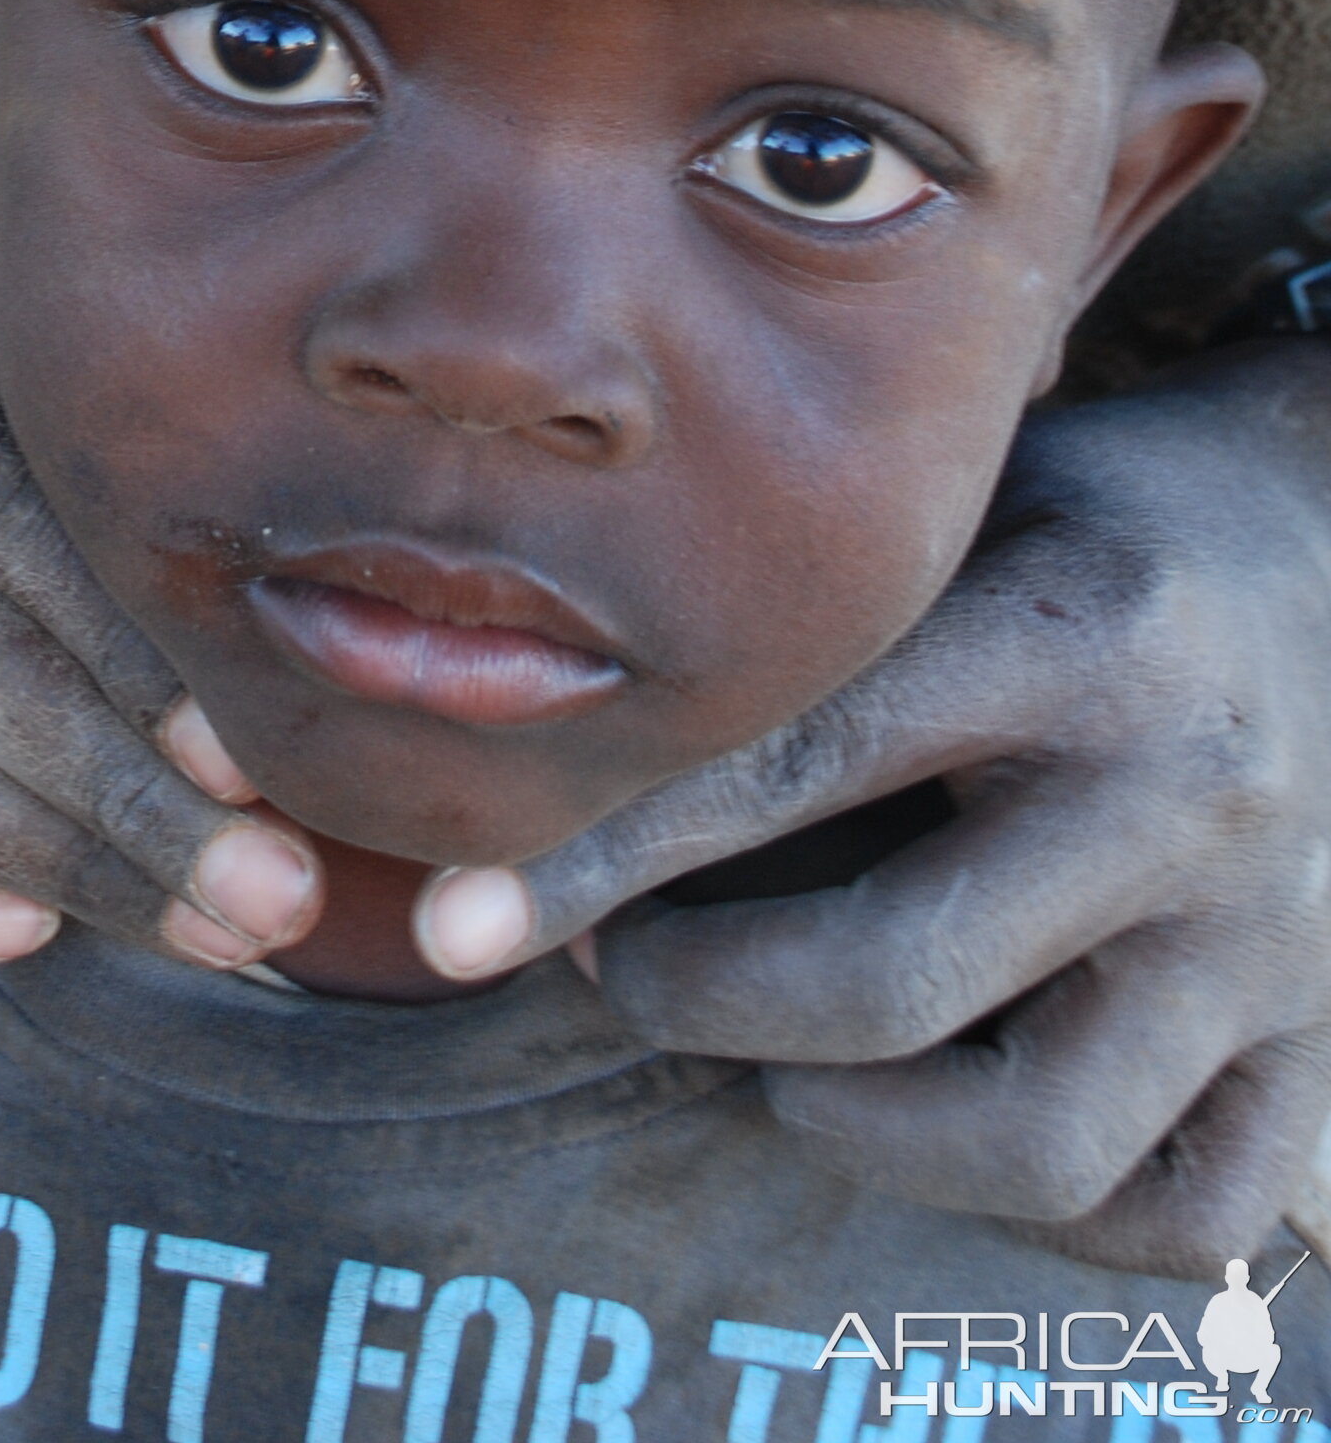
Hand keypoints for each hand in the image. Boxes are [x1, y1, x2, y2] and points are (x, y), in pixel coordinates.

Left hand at [410, 345, 1330, 1275]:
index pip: (796, 762)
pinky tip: (953, 1114)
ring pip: (1035, 1140)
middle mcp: (1187, 790)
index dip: (606, 851)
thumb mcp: (965, 502)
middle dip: (700, 993)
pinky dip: (1039, 1209)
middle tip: (624, 966)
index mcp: (1076, 628)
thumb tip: (541, 703)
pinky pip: (1175, 1210)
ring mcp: (1274, 939)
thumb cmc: (1098, 517)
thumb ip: (804, 605)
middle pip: (888, 983)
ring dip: (854, 1122)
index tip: (460, 916)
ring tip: (782, 1056)